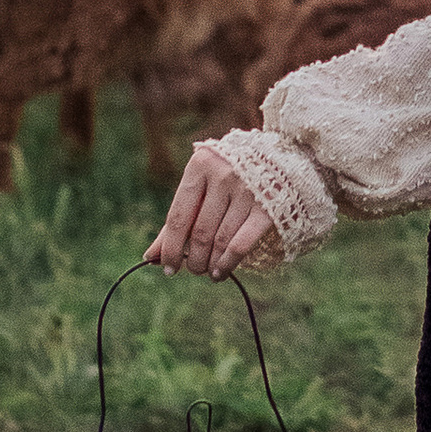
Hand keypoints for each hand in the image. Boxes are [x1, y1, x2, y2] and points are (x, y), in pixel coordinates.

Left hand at [148, 142, 276, 277]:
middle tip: (193, 269)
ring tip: (207, 272)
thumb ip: (176, 220)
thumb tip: (150, 257)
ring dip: (210, 264)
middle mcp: (223, 175)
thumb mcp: (202, 186)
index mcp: (201, 165)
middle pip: (199, 232)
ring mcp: (248, 190)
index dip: (170, 248)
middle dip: (193, 259)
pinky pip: (241, 244)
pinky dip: (228, 263)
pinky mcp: (268, 207)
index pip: (177, 217)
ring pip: (219, 241)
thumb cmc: (229, 176)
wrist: (280, 159)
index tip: (167, 268)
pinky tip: (222, 272)